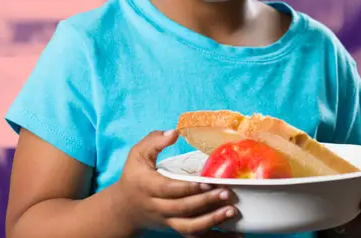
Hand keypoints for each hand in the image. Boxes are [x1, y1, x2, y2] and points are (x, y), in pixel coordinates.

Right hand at [116, 130, 238, 235]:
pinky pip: (194, 237)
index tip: (207, 182)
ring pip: (189, 227)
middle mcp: (157, 206)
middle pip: (182, 208)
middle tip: (226, 193)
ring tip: (231, 212)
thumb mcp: (138, 154)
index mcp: (147, 186)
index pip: (169, 189)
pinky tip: (235, 236)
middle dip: (205, 202)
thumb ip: (155, 141)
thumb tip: (174, 133)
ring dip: (211, 221)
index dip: (188, 187)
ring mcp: (167, 221)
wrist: (125, 209)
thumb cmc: (135, 176)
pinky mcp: (175, 228)